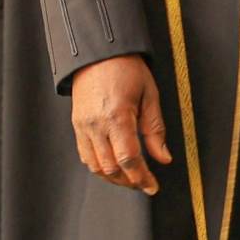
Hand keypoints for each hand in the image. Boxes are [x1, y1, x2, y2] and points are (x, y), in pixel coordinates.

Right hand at [71, 55, 170, 193]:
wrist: (98, 53)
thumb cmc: (126, 69)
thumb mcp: (150, 95)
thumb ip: (155, 130)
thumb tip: (163, 158)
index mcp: (117, 116)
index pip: (129, 159)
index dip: (141, 178)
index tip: (152, 186)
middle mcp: (96, 124)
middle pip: (111, 168)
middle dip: (129, 181)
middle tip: (144, 183)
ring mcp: (83, 126)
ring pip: (95, 166)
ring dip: (114, 177)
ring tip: (130, 178)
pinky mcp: (76, 125)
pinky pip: (85, 155)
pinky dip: (99, 166)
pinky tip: (113, 166)